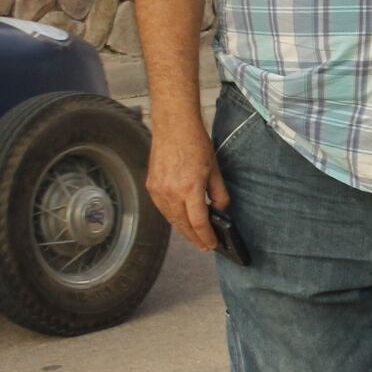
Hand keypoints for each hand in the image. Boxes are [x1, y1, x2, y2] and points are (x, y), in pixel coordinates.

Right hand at [146, 115, 228, 250]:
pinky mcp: (152, 186)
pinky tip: (181, 219)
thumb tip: (220, 211)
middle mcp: (171, 193)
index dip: (207, 237)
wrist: (173, 126)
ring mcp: (158, 191)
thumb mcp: (215, 170)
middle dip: (195, 238)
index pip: (199, 223)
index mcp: (189, 189)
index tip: (213, 244)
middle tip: (204, 245)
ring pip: (172, 219)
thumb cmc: (195, 144)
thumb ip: (219, 194)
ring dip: (183, 230)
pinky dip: (173, 217)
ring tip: (194, 236)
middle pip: (183, 225)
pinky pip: (163, 209)